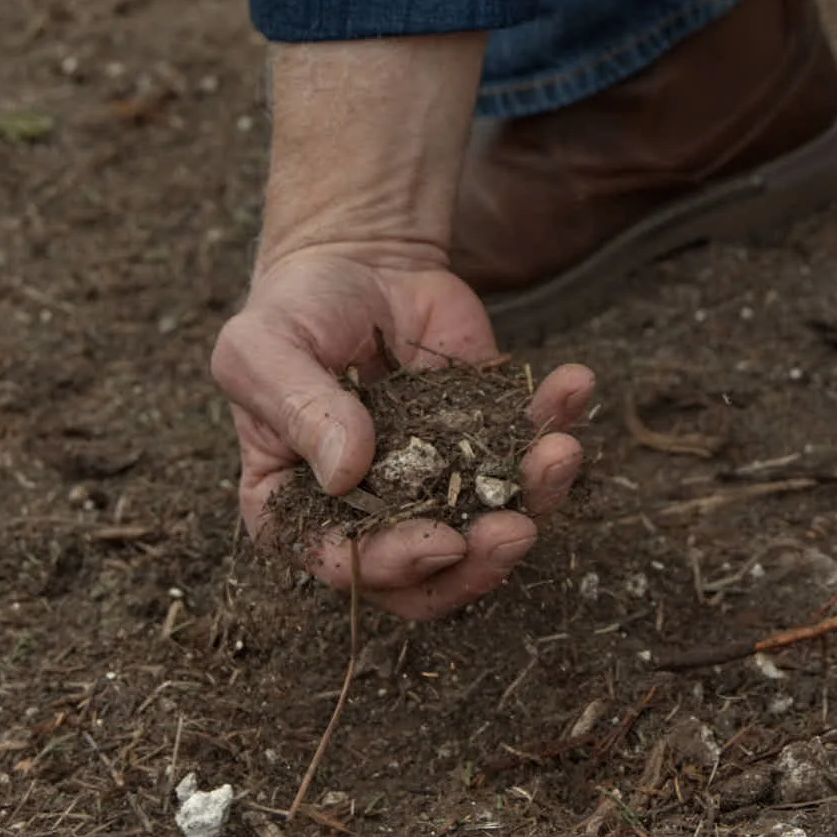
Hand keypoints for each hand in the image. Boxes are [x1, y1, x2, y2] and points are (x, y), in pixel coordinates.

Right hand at [211, 242, 591, 619]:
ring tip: (562, 451)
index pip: (347, 564)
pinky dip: (558, 420)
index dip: (394, 565)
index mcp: (302, 511)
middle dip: (481, 562)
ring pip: (493, 518)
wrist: (354, 263)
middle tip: (519, 529)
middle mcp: (375, 512)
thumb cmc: (291, 313)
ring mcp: (437, 479)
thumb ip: (298, 410)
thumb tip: (346, 473)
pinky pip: (527, 444)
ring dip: (536, 496)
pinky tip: (573, 386)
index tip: (444, 542)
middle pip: (431, 572)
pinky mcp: (485, 435)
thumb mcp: (262, 350)